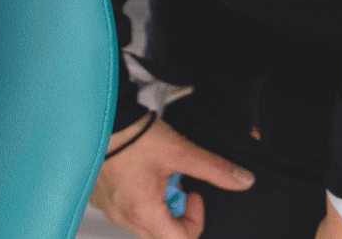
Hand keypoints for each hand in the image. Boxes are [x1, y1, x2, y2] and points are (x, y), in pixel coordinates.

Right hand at [90, 116, 253, 238]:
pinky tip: (138, 175)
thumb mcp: (181, 151)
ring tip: (156, 176)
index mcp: (144, 212)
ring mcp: (108, 207)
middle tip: (176, 184)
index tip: (194, 194)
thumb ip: (215, 169)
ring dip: (157, 205)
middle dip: (176, 213)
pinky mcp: (99, 196)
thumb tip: (241, 179)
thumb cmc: (132, 134)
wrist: (101, 115)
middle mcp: (123, 215)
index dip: (196, 220)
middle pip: (162, 233)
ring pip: (143, 222)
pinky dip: (137, 198)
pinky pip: (124, 209)